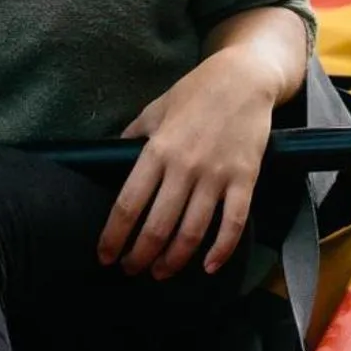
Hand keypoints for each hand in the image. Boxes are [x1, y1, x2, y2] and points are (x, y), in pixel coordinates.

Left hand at [96, 51, 277, 280]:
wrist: (244, 78)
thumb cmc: (196, 92)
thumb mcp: (156, 108)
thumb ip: (134, 136)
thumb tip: (109, 156)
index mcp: (157, 149)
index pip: (128, 204)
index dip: (114, 236)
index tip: (105, 256)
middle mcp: (184, 166)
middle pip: (157, 226)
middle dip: (140, 256)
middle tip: (131, 271)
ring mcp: (217, 175)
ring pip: (192, 232)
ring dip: (173, 260)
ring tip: (160, 273)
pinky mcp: (245, 179)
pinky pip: (233, 223)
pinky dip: (220, 251)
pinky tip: (208, 267)